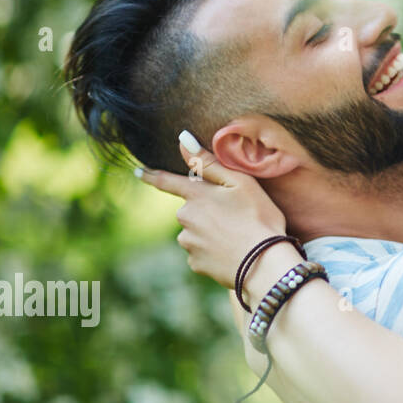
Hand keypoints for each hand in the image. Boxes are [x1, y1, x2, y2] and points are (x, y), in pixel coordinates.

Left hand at [137, 131, 286, 289]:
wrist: (263, 264)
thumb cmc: (258, 218)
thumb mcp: (240, 183)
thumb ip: (208, 163)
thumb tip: (183, 139)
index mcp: (196, 196)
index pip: (167, 181)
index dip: (152, 175)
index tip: (138, 172)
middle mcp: (185, 218)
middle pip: (190, 209)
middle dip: (206, 210)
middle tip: (237, 216)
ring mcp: (188, 242)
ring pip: (195, 231)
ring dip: (211, 231)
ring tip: (238, 235)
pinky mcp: (195, 263)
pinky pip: (201, 251)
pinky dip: (214, 250)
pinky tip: (232, 251)